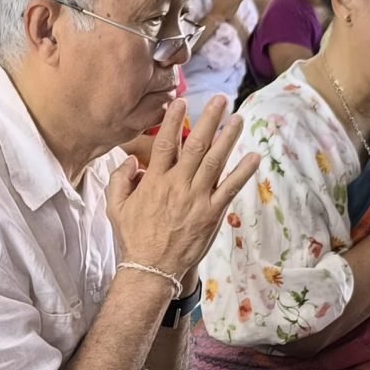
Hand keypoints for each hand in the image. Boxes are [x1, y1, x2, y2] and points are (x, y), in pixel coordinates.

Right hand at [106, 91, 255, 283]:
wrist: (152, 268)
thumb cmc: (134, 238)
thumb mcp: (115, 208)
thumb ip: (119, 180)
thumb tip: (129, 160)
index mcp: (154, 181)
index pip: (165, 143)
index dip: (173, 121)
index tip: (181, 102)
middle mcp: (177, 186)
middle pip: (195, 146)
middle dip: (209, 120)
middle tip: (220, 100)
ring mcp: (197, 199)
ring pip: (215, 162)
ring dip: (228, 138)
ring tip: (238, 118)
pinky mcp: (212, 214)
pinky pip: (230, 189)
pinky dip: (242, 172)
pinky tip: (253, 156)